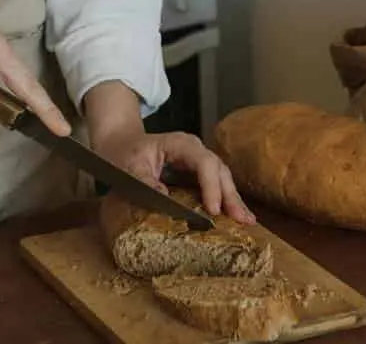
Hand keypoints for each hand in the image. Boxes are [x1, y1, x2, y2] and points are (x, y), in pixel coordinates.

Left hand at [84, 82, 255, 223]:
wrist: (119, 144)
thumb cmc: (123, 154)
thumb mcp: (128, 166)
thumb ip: (144, 180)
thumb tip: (163, 197)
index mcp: (180, 144)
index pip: (204, 163)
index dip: (211, 186)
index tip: (213, 211)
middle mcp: (194, 150)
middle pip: (219, 170)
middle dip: (230, 195)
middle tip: (242, 220)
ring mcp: (197, 160)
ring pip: (222, 177)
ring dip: (233, 198)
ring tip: (246, 221)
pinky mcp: (197, 172)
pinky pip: (216, 183)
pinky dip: (225, 199)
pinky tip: (235, 215)